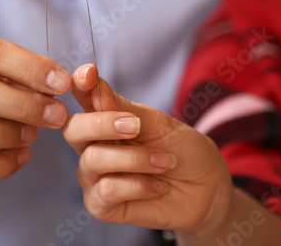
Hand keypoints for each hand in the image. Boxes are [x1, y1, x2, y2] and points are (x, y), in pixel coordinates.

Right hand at [62, 64, 233, 237]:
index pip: (82, 98)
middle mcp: (93, 147)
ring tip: (164, 162)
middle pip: (73, 129)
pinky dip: (137, 185)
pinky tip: (157, 186)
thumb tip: (93, 80)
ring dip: (135, 159)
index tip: (89, 74)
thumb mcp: (158, 123)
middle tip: (136, 126)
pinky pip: (106, 191)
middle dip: (103, 124)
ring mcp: (94, 177)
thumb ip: (124, 107)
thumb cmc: (182, 151)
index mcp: (105, 120)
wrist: (207, 190)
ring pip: (93, 160)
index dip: (79, 85)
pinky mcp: (101, 206)